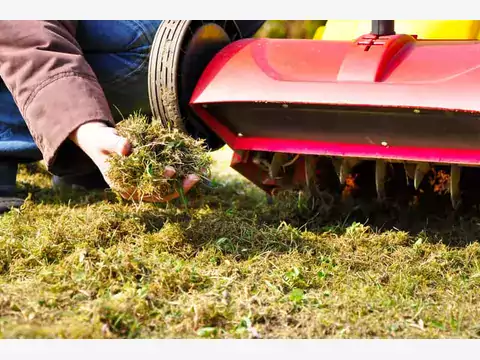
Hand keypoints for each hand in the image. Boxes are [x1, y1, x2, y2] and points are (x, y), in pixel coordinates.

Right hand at [68, 121, 199, 201]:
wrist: (101, 142)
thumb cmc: (102, 141)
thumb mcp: (106, 141)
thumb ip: (116, 144)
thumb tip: (126, 148)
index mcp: (123, 187)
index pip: (145, 190)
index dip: (160, 183)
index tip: (172, 171)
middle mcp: (136, 190)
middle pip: (161, 194)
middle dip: (179, 187)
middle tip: (194, 176)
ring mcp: (145, 184)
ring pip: (167, 189)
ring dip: (184, 183)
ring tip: (198, 174)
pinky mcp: (152, 176)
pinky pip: (168, 179)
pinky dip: (181, 175)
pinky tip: (193, 168)